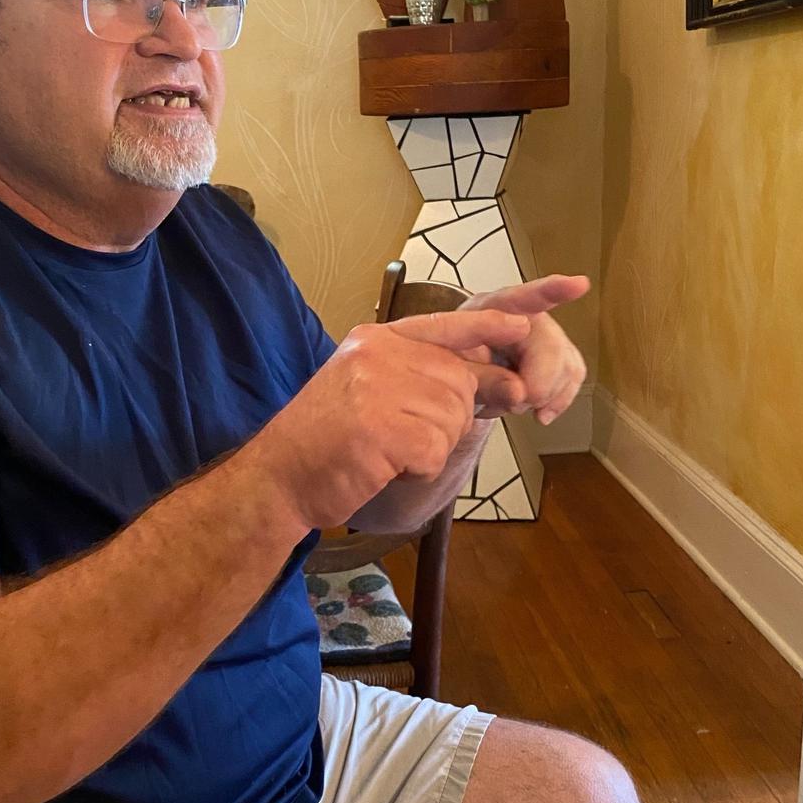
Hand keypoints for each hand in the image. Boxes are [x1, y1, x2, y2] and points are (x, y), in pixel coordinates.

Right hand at [250, 309, 530, 529]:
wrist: (277, 479)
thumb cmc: (328, 442)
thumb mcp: (376, 393)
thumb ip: (430, 381)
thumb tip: (510, 386)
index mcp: (376, 340)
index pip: (447, 324)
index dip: (491, 325)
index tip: (525, 323)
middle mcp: (378, 354)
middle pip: (459, 381)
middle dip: (449, 419)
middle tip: (404, 439)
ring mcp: (377, 388)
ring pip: (452, 418)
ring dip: (430, 447)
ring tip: (386, 451)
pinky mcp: (380, 428)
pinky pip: (435, 450)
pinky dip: (419, 468)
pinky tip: (385, 466)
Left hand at [458, 275, 589, 423]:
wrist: (453, 369)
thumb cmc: (450, 357)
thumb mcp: (452, 364)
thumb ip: (481, 377)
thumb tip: (520, 393)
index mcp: (493, 309)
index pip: (524, 297)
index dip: (553, 290)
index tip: (578, 285)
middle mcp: (525, 317)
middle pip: (553, 347)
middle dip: (539, 384)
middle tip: (515, 401)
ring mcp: (544, 337)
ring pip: (567, 365)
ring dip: (545, 395)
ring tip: (514, 403)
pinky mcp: (556, 358)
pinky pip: (572, 377)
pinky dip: (558, 400)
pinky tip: (541, 413)